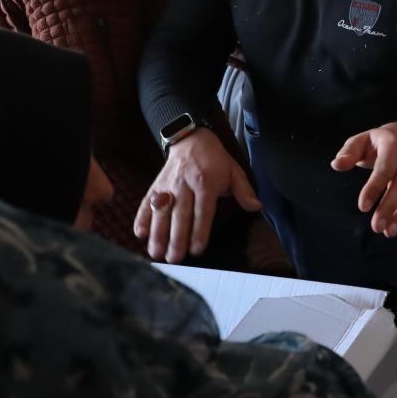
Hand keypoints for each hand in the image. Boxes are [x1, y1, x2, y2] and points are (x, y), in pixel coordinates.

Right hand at [133, 132, 260, 262]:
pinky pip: (146, 203)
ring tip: (156, 253)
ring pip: (161, 212)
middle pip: (180, 215)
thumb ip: (244, 191)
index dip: (199, 230)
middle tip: (174, 259)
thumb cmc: (215, 160)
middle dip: (176, 238)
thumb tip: (256, 207)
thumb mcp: (234, 171)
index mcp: (206, 182)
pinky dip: (141, 217)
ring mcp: (167, 186)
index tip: (197, 249)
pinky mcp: (155, 186)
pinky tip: (139, 233)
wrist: (190, 138)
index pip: (202, 211)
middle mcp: (184, 185)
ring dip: (157, 233)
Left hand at [332, 121, 396, 237]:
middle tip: (376, 226)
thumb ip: (348, 152)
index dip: (374, 189)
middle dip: (389, 208)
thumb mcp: (362, 140)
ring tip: (388, 232)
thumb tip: (336, 165)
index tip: (362, 207)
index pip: (384, 169)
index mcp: (393, 145)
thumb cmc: (381, 141)